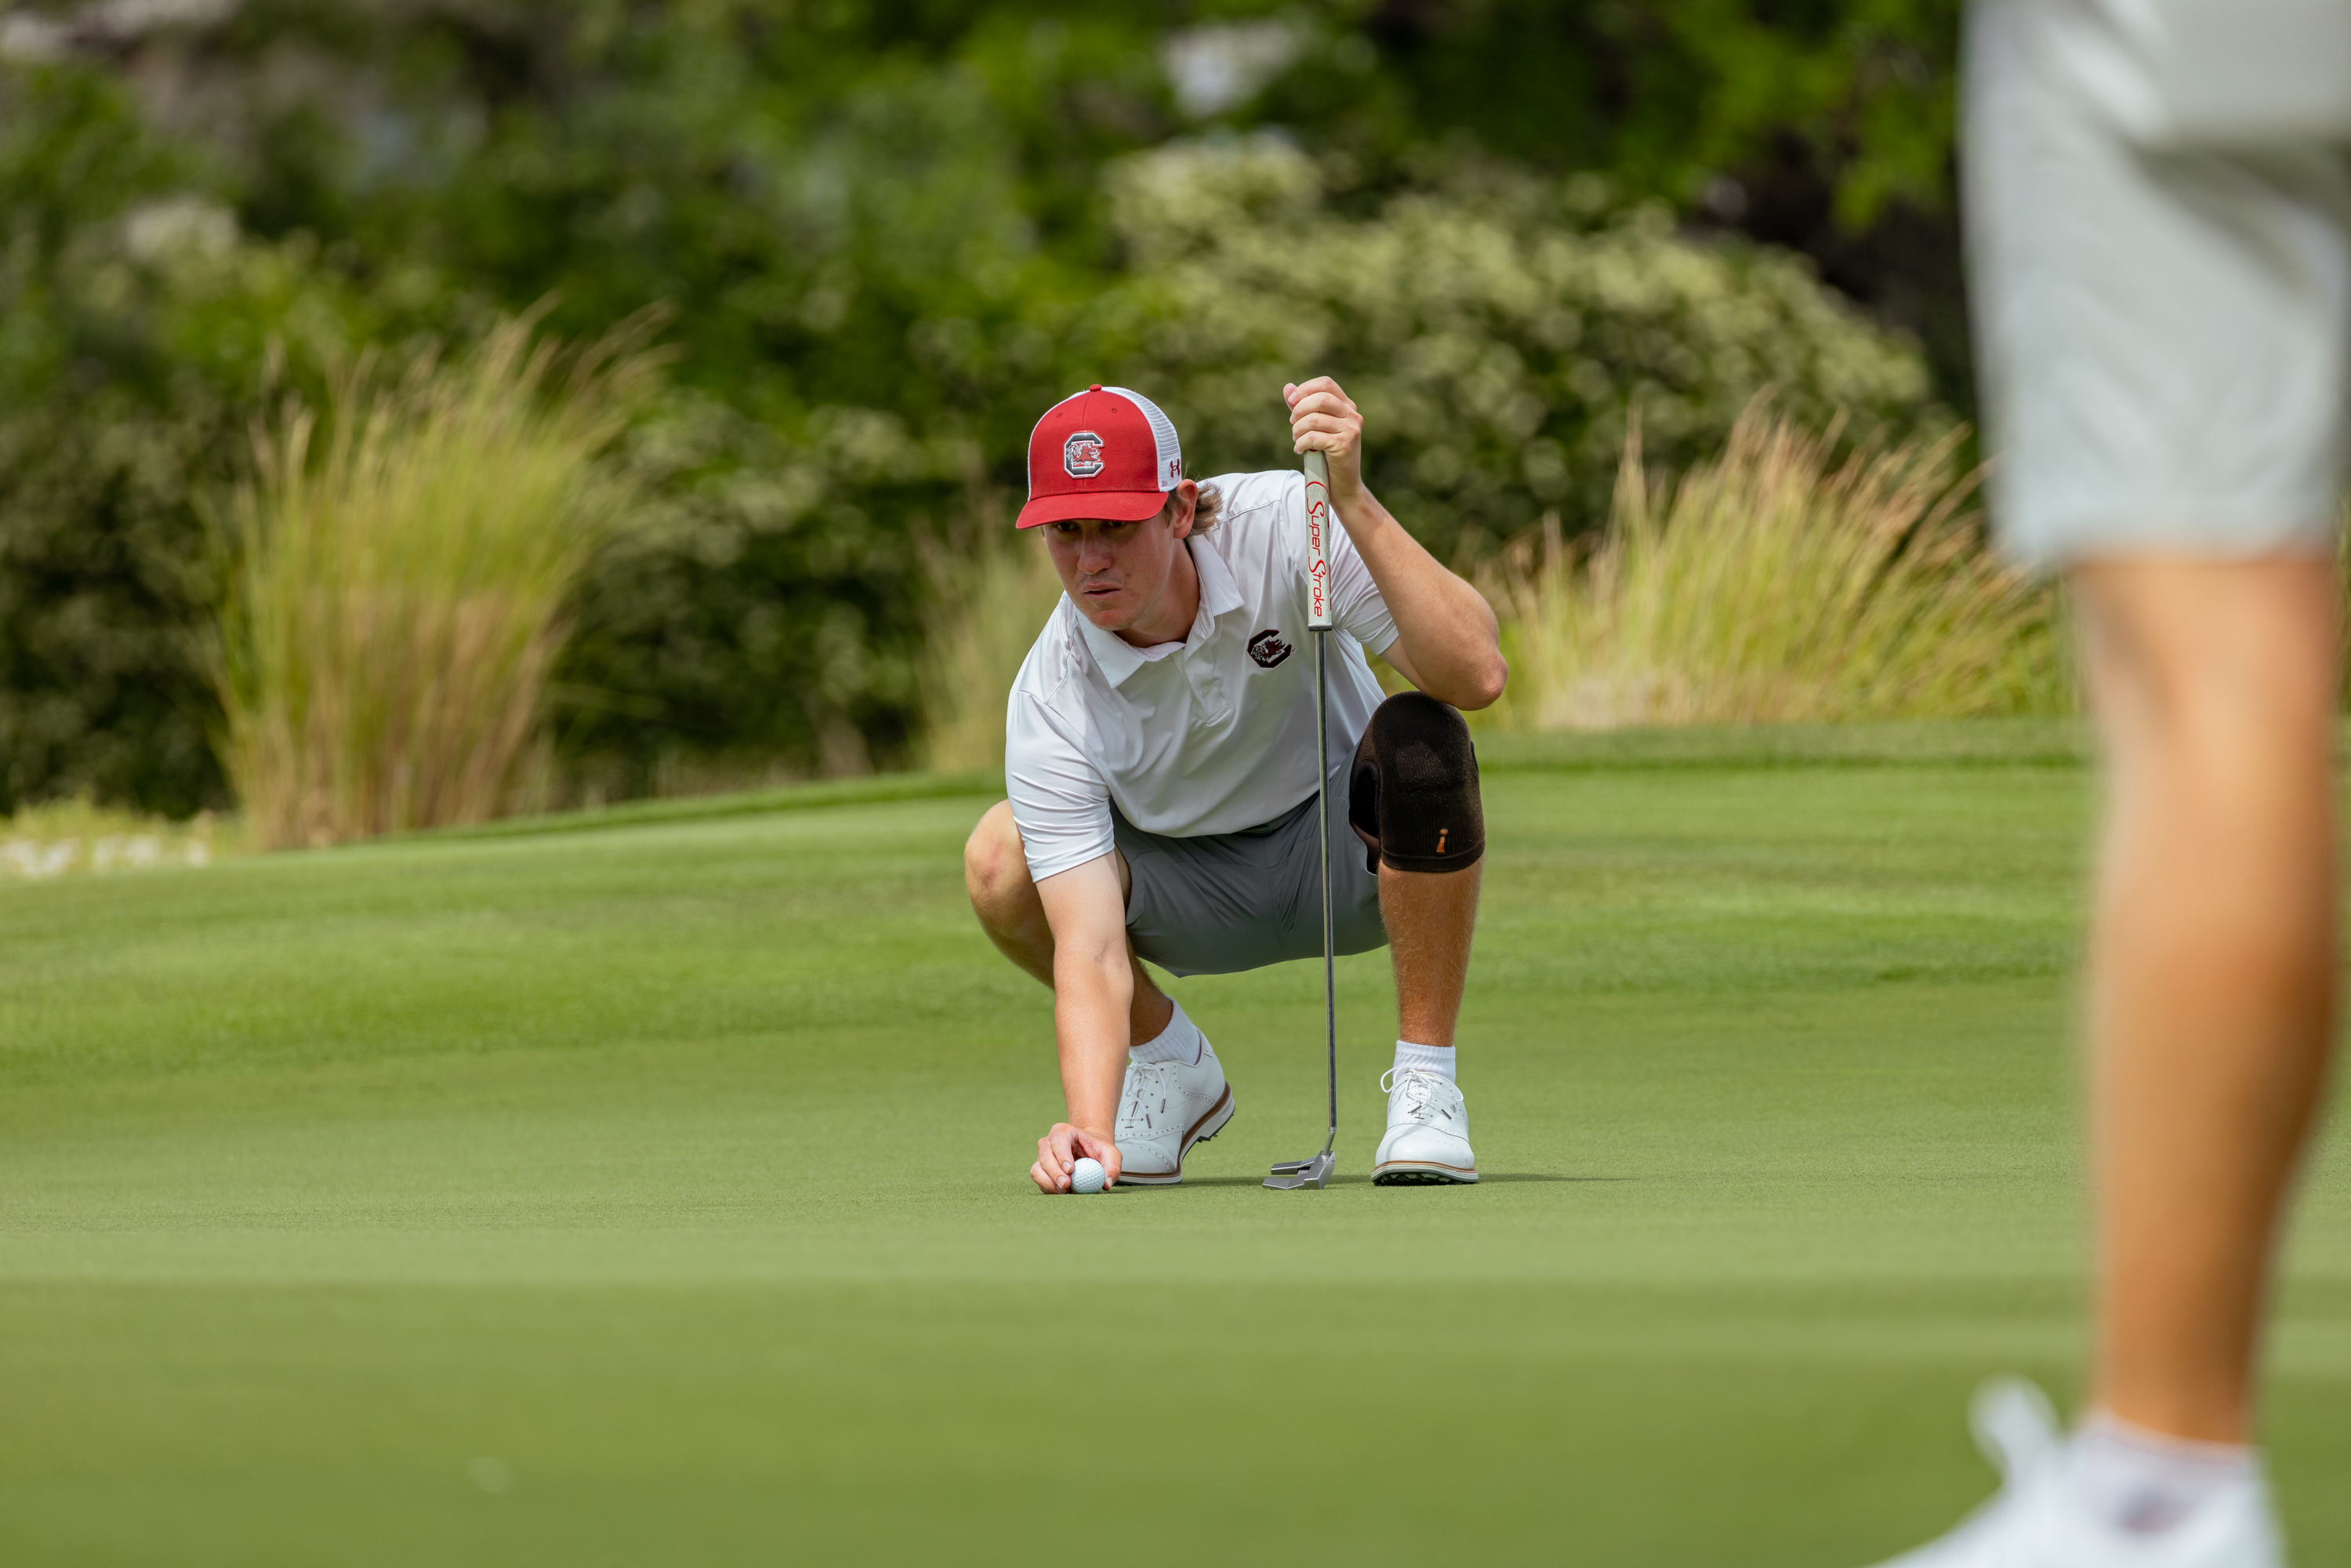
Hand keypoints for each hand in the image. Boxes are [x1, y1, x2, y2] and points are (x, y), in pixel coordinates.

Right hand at [1032, 1123, 1122, 1193]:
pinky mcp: (1040, 1171)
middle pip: (1046, 1156)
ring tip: (1065, 1190)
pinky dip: (1049, 1188)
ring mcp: (1042, 1157)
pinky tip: (1062, 1192)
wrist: (1089, 1152)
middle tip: (1066, 1184)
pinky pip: (1039, 1181)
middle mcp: (1049, 1143)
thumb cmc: (1098, 1149)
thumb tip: (1106, 1183)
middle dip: (1054, 1172)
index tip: (1070, 1170)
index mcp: (1064, 1131)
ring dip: (1049, 1182)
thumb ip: (1112, 1167)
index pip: (1059, 1140)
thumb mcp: (1111, 1154)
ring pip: (1038, 1170)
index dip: (1062, 1155)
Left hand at [1284, 377, 1366, 511]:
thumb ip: (1302, 408)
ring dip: (1297, 430)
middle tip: (1293, 425)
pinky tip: (1300, 450)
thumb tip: (1288, 387)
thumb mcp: (1315, 428)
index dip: (1305, 389)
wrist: (1343, 486)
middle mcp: (1352, 415)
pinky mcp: (1344, 445)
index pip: (1326, 384)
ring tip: (1296, 439)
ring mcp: (1351, 430)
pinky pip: (1313, 437)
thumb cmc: (1327, 456)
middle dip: (1299, 410)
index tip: (1292, 402)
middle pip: (1320, 399)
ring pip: (1313, 419)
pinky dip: (1301, 443)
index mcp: (1347, 406)